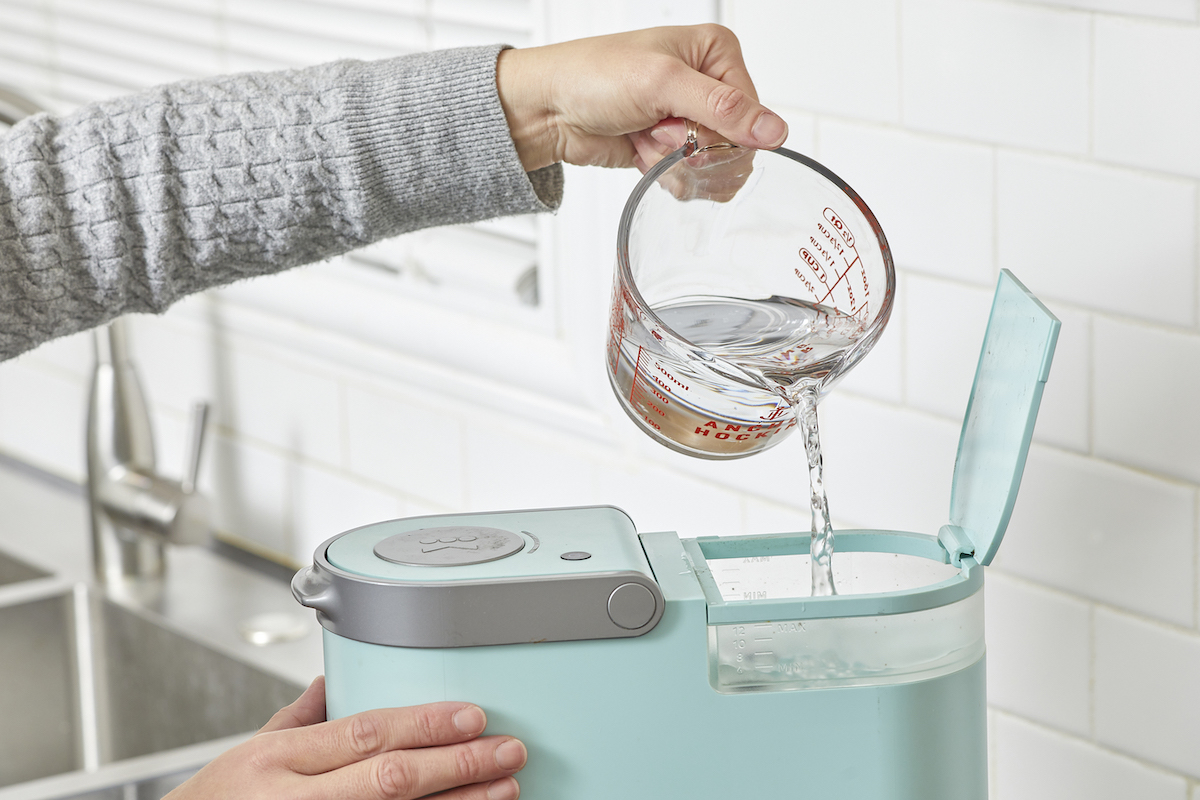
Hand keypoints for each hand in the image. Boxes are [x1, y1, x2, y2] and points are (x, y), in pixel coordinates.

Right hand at [165, 677, 525, 799]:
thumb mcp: (245, 754)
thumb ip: (294, 721)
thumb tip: (328, 685)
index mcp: (276, 759)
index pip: (364, 732)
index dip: (424, 723)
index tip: (472, 715)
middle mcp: (295, 799)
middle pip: (390, 777)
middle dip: (457, 763)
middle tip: (508, 750)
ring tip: (504, 788)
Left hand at [496, 24, 786, 172]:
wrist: (547, 109)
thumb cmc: (591, 77)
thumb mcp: (661, 83)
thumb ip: (721, 109)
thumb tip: (774, 131)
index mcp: (716, 53)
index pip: (751, 113)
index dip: (718, 133)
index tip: (682, 127)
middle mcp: (708, 85)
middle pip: (736, 145)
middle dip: (693, 149)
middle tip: (657, 131)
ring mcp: (689, 119)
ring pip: (715, 168)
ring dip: (675, 164)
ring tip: (645, 139)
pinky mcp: (673, 149)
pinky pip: (693, 180)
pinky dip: (666, 175)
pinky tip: (642, 154)